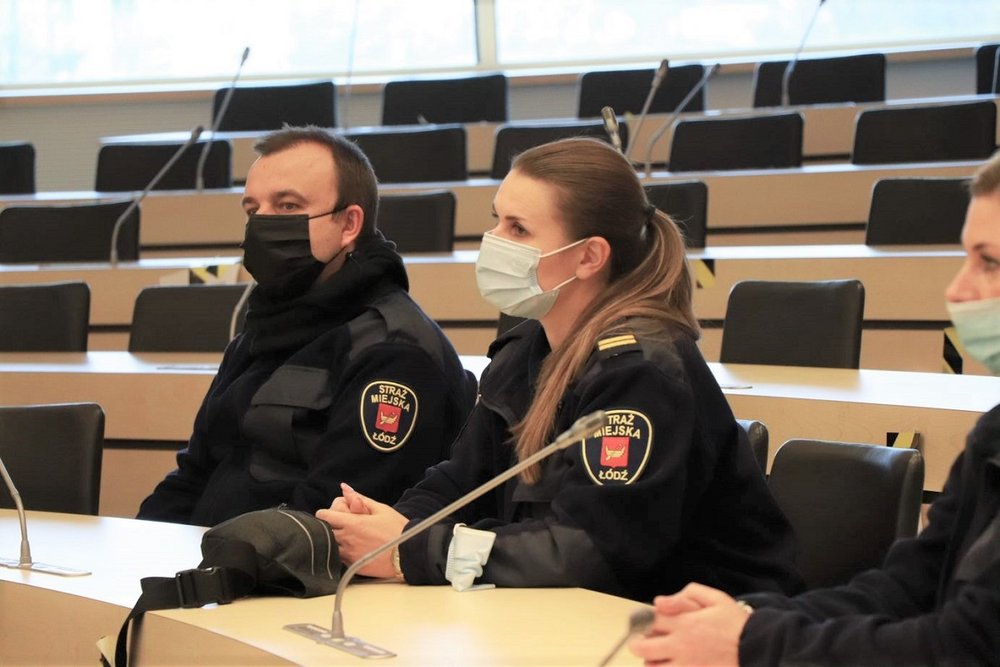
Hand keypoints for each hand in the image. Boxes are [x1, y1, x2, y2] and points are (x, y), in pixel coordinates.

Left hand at [317, 485, 407, 577]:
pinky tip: (356, 548)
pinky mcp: (352, 566)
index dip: (326, 513)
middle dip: (330, 526)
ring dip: (336, 540)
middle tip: (343, 525)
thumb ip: (359, 499)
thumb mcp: (381, 509)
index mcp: (352, 523)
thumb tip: (344, 489)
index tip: (333, 514)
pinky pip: (339, 557)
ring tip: (351, 537)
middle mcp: (347, 539)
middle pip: (324, 530)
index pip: (323, 516)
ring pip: (330, 545)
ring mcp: (348, 554)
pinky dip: (343, 551)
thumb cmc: (397, 529)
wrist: (409, 554)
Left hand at [628, 583, 748, 666]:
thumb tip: (659, 601)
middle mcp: (680, 646)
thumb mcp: (715, 598)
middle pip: (643, 648)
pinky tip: (671, 666)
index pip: (649, 621)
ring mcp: (686, 666)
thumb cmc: (736, 622)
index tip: (648, 622)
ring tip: (657, 658)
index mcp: (684, 623)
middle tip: (641, 644)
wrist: (758, 647)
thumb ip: (686, 594)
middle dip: (637, 645)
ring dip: (651, 662)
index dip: (644, 621)